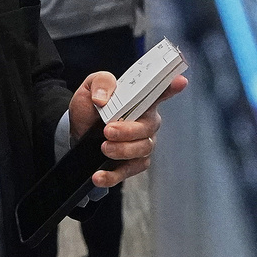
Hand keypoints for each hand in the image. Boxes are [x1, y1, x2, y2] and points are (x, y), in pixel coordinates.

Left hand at [68, 70, 188, 187]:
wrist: (75, 132)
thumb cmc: (89, 107)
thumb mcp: (90, 87)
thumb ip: (100, 83)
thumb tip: (103, 98)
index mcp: (139, 99)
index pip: (159, 92)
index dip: (171, 87)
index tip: (181, 81)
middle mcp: (146, 122)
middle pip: (148, 127)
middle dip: (129, 131)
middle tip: (108, 131)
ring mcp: (142, 144)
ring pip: (142, 150)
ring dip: (122, 150)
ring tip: (104, 148)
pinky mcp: (133, 164)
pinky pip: (129, 171)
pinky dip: (113, 175)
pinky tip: (99, 175)